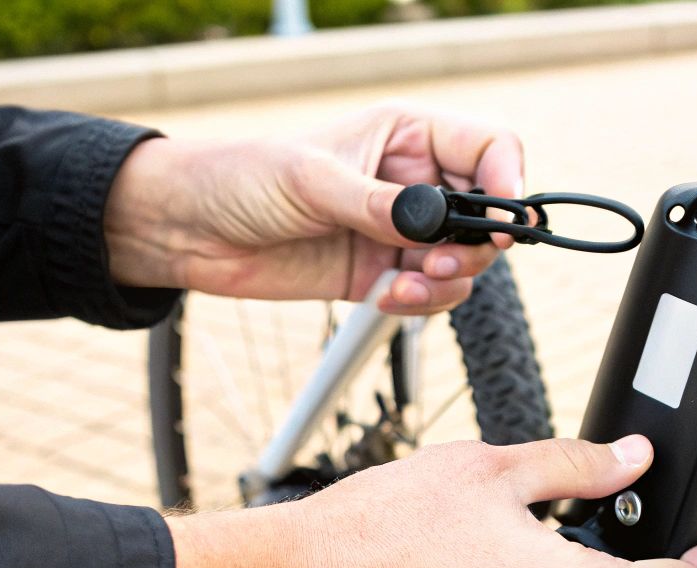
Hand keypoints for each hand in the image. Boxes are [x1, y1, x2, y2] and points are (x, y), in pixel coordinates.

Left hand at [104, 103, 524, 315]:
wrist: (190, 230)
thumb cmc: (242, 178)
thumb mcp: (312, 181)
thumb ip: (377, 204)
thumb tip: (432, 225)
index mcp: (405, 135)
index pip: (487, 147)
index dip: (506, 180)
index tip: (502, 220)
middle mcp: (411, 182)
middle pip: (485, 214)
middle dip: (475, 245)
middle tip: (443, 264)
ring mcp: (399, 231)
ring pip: (462, 262)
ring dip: (448, 282)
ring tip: (406, 289)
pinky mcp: (380, 273)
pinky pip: (429, 293)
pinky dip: (421, 303)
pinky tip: (388, 300)